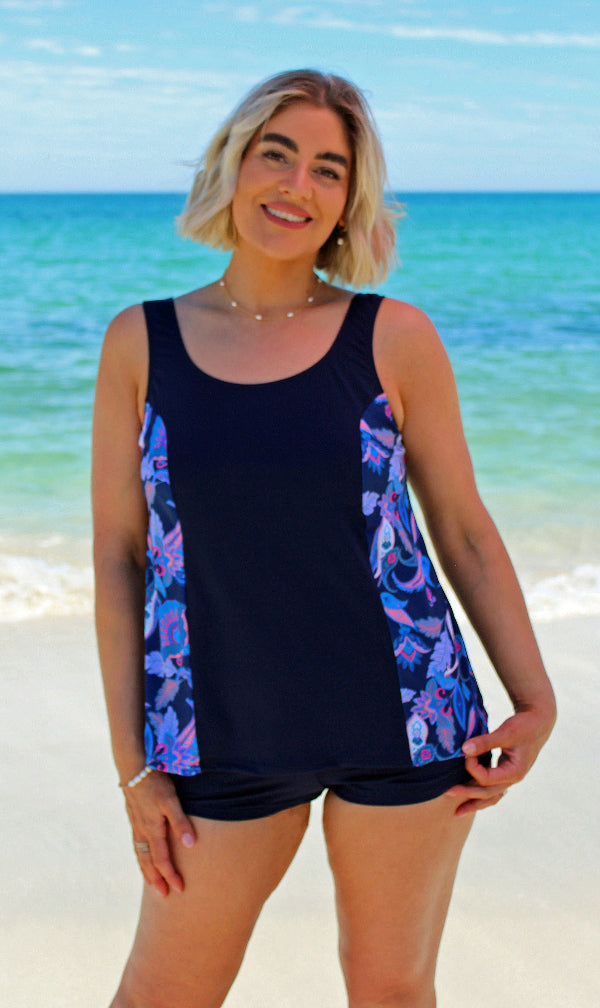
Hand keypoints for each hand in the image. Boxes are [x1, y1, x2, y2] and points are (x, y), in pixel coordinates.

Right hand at [122, 770, 195, 895]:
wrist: (133, 768)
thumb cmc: (155, 782)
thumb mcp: (171, 801)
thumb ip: (180, 822)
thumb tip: (190, 845)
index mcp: (152, 829)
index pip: (162, 860)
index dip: (170, 875)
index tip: (179, 889)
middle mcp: (142, 830)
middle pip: (148, 861)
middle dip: (156, 879)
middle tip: (163, 895)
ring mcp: (136, 824)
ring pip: (140, 853)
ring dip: (146, 869)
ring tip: (151, 882)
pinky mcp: (133, 816)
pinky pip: (136, 842)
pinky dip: (140, 855)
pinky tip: (143, 854)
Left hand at [445, 703, 555, 816]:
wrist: (538, 722)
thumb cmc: (524, 726)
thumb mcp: (506, 732)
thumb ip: (485, 742)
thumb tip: (464, 749)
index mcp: (514, 772)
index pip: (487, 778)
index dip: (472, 767)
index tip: (466, 752)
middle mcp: (512, 778)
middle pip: (487, 793)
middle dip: (466, 794)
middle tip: (446, 793)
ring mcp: (509, 777)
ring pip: (490, 796)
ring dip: (474, 802)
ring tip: (458, 812)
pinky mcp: (505, 772)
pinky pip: (492, 788)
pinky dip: (480, 793)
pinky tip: (469, 796)